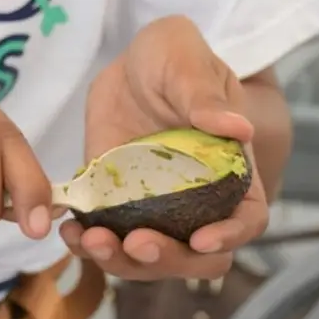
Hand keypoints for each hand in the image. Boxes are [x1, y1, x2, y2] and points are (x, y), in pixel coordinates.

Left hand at [61, 16, 269, 280]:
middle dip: (167, 259)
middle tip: (135, 242)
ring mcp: (155, 212)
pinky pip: (107, 241)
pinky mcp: (115, 209)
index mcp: (230, 172)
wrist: (128, 67)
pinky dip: (88, 246)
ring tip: (90, 241)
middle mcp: (197, 203)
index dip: (229, 236)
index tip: (201, 239)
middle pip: (196, 256)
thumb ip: (205, 94)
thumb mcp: (185, 59)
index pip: (246, 219)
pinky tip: (71, 232)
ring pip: (147, 259)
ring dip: (120, 261)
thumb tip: (238, 128)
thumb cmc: (172, 57)